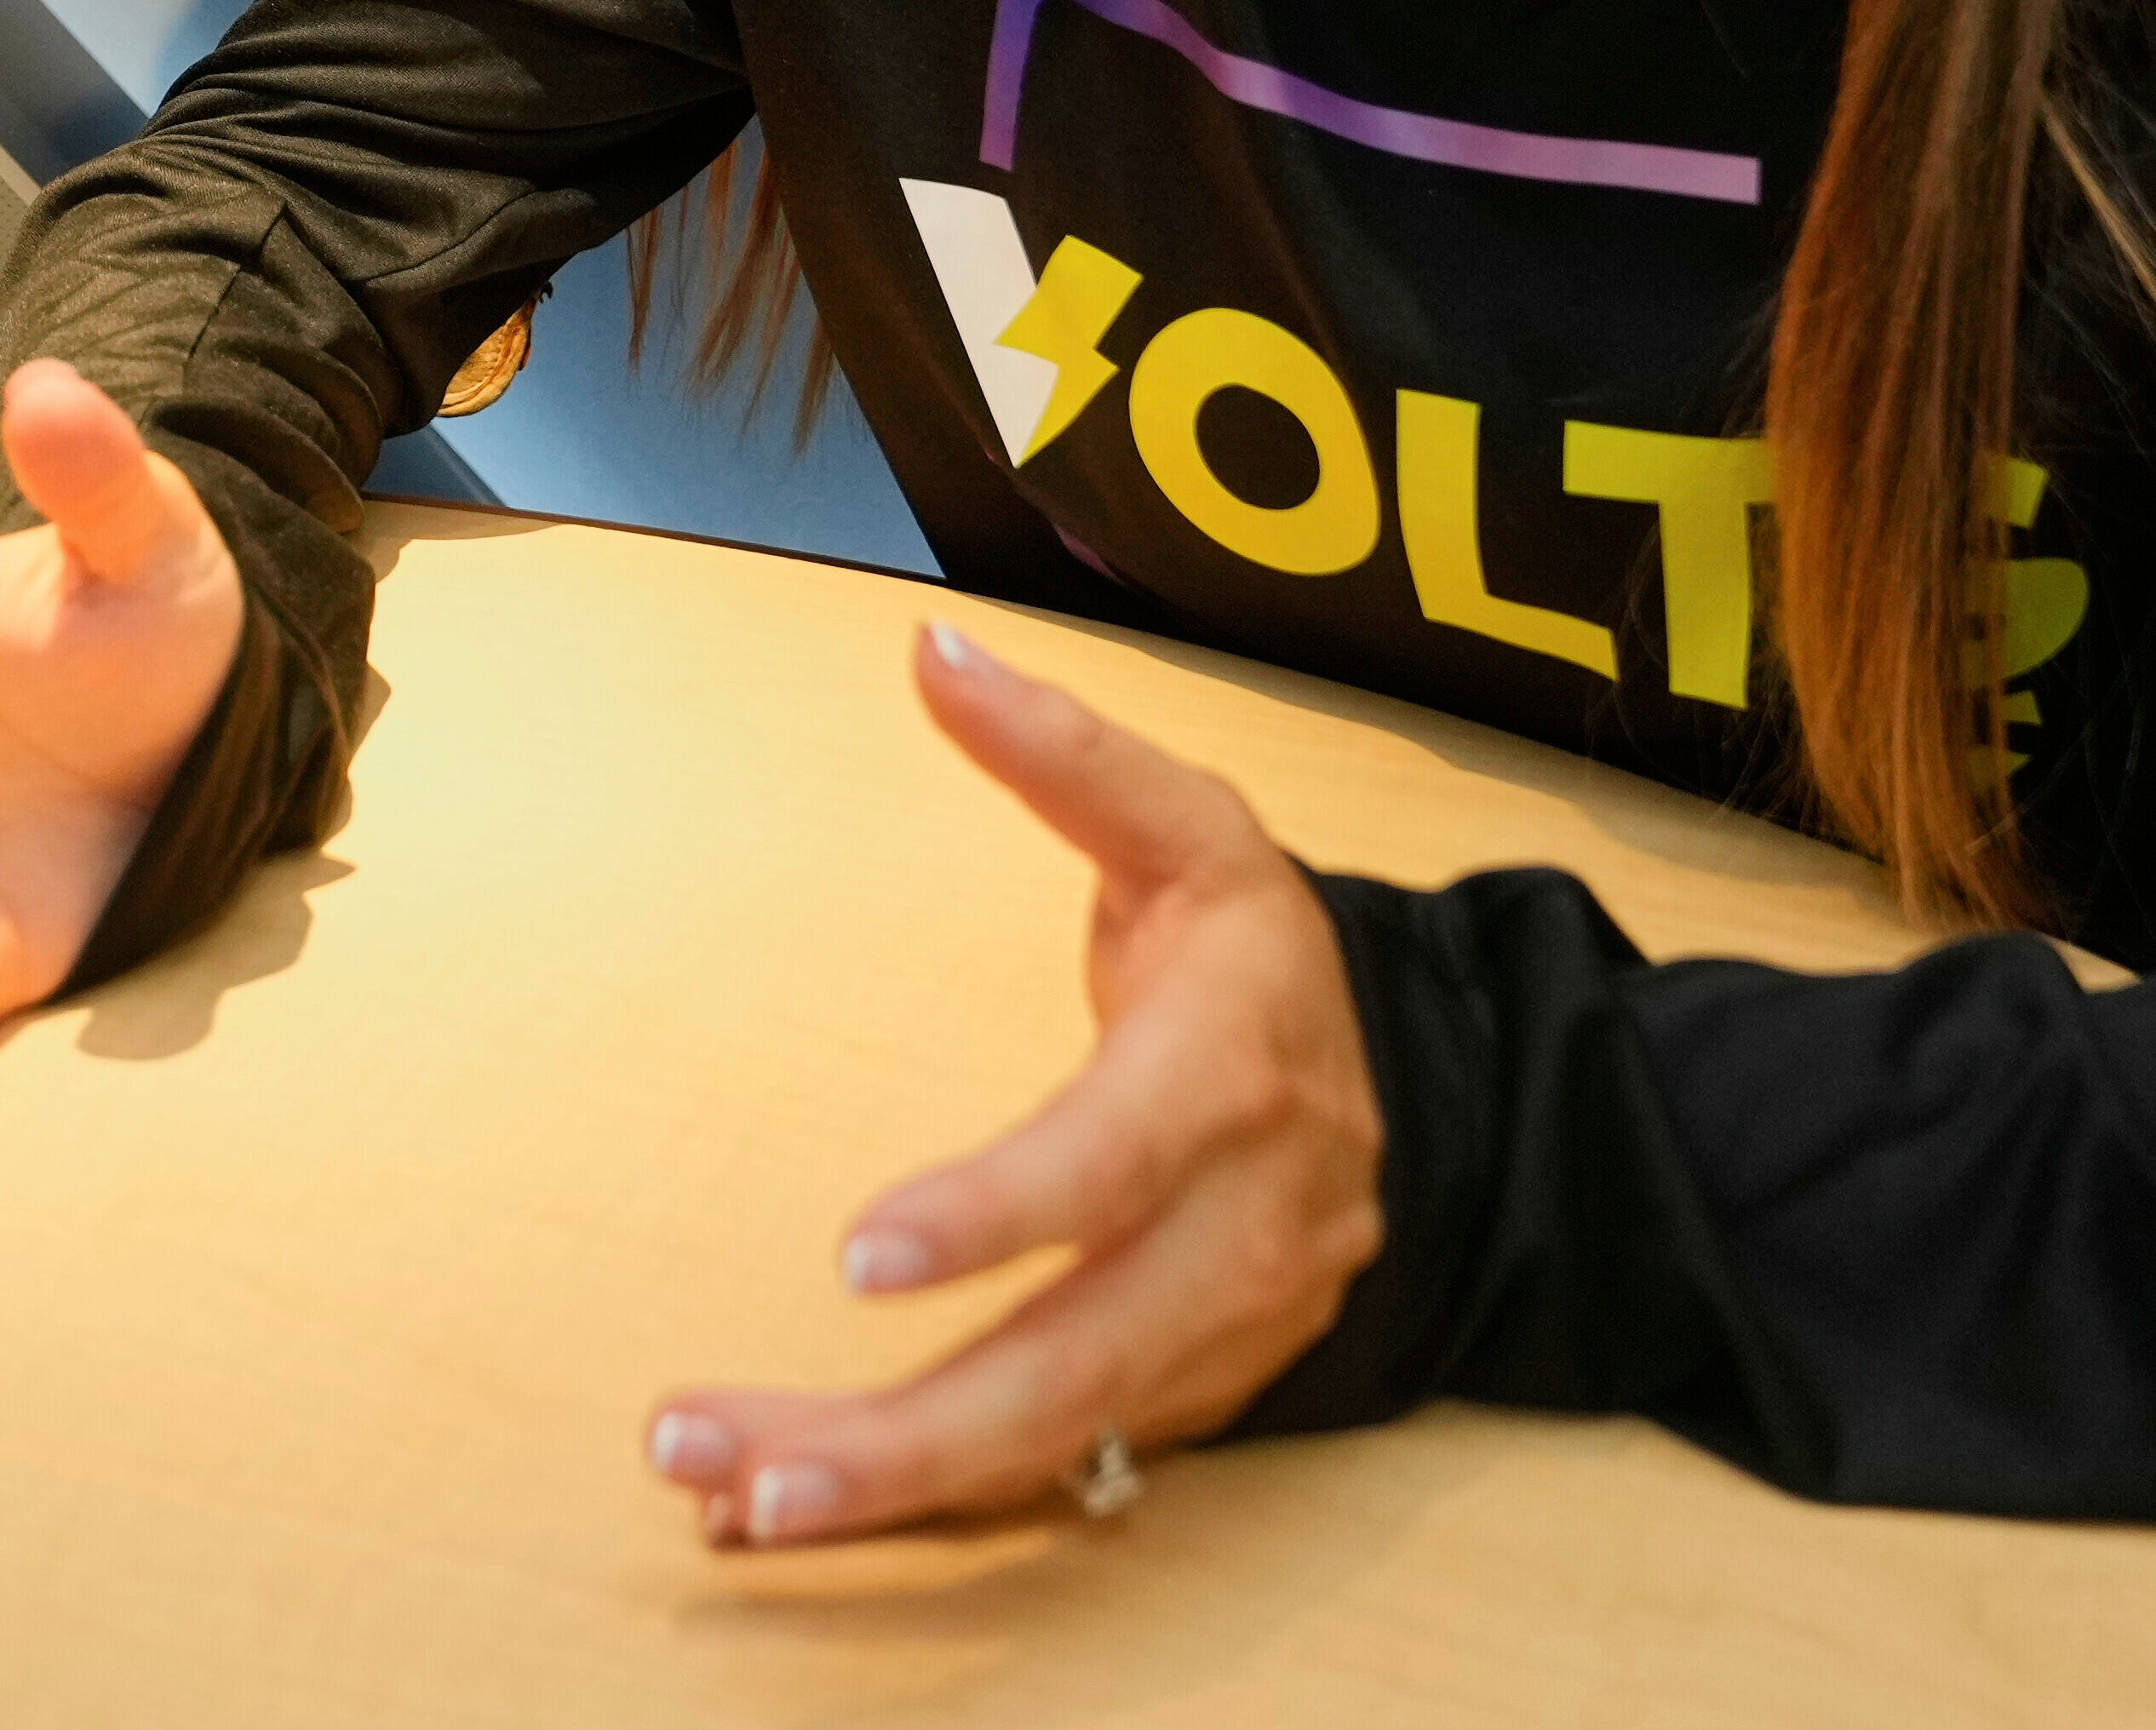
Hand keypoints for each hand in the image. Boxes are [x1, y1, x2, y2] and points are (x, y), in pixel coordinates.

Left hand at [643, 623, 1384, 1548]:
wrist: (1425, 1090)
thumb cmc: (1266, 955)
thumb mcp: (1191, 826)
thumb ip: (1061, 750)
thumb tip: (931, 650)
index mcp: (1231, 1075)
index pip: (1116, 1159)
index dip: (1000, 1215)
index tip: (860, 1257)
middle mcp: (1240, 1231)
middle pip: (1072, 1360)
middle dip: (899, 1433)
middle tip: (731, 1467)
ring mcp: (1224, 1335)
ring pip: (1054, 1438)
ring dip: (887, 1484)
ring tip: (729, 1504)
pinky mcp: (1196, 1396)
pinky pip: (1061, 1463)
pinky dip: (932, 1494)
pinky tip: (800, 1499)